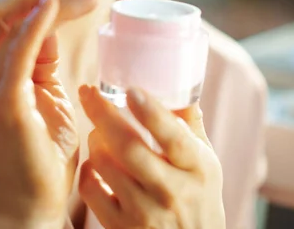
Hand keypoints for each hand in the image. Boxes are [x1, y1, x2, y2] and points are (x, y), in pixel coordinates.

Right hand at [0, 0, 97, 228]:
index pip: (2, 16)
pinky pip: (18, 50)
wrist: (34, 201)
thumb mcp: (46, 92)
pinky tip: (56, 7)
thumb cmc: (45, 149)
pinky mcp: (5, 101)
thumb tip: (52, 21)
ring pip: (7, 21)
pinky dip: (36, 23)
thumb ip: (42, 58)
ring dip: (48, 3)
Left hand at [79, 86, 224, 228]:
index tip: (131, 89)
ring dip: (95, 140)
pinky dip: (87, 171)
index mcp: (196, 167)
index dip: (151, 112)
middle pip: (129, 148)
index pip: (173, 137)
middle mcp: (171, 191)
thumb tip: (179, 80)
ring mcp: (146, 214)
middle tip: (88, 92)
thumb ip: (189, 122)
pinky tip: (94, 163)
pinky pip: (91, 191)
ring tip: (97, 130)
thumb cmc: (199, 195)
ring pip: (105, 165)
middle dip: (103, 114)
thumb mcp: (206, 160)